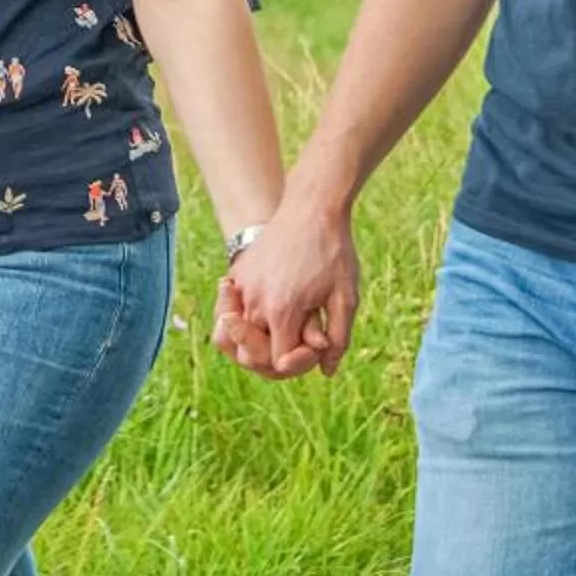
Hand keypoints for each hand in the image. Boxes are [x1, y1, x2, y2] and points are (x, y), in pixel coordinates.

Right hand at [212, 200, 359, 379]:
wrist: (311, 206)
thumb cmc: (333, 251)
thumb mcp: (346, 297)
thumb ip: (338, 339)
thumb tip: (326, 369)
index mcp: (282, 310)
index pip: (277, 362)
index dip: (299, 363)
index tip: (317, 344)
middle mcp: (255, 301)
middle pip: (250, 355)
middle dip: (273, 359)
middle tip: (299, 343)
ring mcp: (241, 286)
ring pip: (234, 336)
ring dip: (256, 340)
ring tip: (280, 332)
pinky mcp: (237, 274)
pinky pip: (230, 311)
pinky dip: (242, 321)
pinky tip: (265, 312)